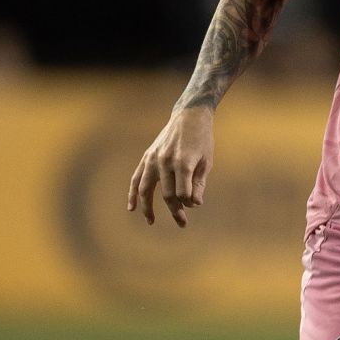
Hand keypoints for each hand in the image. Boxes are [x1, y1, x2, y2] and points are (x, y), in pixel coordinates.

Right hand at [127, 106, 214, 226]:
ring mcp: (153, 159)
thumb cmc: (202, 140)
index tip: (194, 204)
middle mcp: (165, 162)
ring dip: (148, 208)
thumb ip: (199, 184)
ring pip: (146, 189)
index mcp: (183, 163)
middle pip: (167, 194)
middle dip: (175, 210)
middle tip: (183, 223)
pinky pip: (136, 178)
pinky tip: (132, 208)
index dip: (189, 203)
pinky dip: (132, 194)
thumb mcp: (207, 162)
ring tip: (151, 222)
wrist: (189, 116)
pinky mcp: (147, 157)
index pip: (183, 193)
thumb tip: (194, 204)